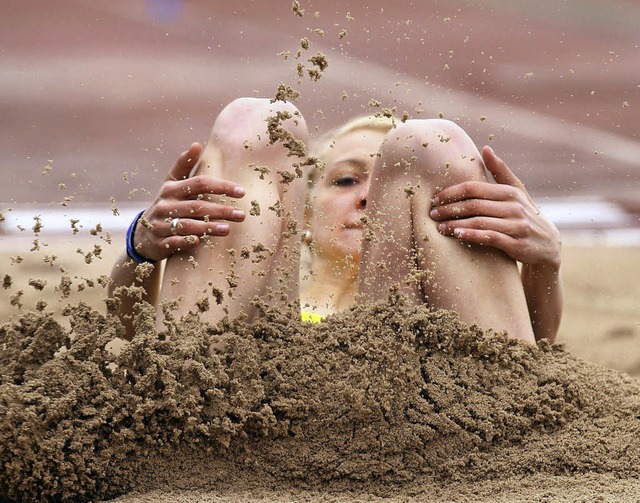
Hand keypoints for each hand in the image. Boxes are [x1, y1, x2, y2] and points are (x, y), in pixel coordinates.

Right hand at [133, 143, 245, 261]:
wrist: (143, 235)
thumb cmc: (166, 205)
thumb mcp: (171, 184)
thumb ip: (184, 166)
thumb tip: (196, 144)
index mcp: (171, 189)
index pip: (199, 184)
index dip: (221, 186)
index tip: (242, 192)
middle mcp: (165, 205)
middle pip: (197, 206)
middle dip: (221, 210)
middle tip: (241, 215)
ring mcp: (161, 224)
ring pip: (187, 225)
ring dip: (209, 227)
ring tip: (228, 229)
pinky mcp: (159, 242)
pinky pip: (174, 242)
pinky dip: (187, 241)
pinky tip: (201, 241)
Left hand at [429, 146, 560, 267]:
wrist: (548, 244)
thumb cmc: (525, 213)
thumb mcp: (517, 191)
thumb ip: (500, 171)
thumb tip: (485, 148)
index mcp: (510, 192)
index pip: (474, 188)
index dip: (452, 193)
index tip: (435, 199)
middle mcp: (514, 206)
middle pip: (474, 205)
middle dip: (449, 209)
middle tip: (432, 214)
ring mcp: (516, 225)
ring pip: (479, 221)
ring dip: (456, 224)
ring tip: (439, 227)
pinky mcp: (517, 244)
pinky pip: (490, 238)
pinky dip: (472, 235)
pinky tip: (458, 235)